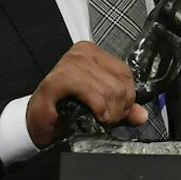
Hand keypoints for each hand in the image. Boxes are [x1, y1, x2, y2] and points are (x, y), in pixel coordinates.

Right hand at [27, 41, 146, 149]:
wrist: (38, 125)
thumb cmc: (64, 112)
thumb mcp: (101, 109)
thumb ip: (122, 109)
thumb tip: (142, 115)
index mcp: (92, 54)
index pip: (126, 73)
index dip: (127, 98)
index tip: (116, 113)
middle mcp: (81, 53)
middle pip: (120, 83)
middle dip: (118, 109)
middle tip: (105, 119)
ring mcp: (69, 63)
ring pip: (110, 90)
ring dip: (108, 113)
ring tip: (98, 119)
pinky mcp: (59, 78)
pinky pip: (93, 93)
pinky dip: (98, 108)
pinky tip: (93, 116)